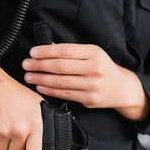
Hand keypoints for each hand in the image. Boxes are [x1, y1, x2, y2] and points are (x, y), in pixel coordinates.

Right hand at [0, 53, 43, 149]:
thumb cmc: (13, 92)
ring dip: (0, 144)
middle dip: (14, 148)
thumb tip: (47, 134)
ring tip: (2, 128)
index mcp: (34, 125)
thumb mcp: (37, 104)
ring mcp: (2, 133)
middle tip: (12, 134)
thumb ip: (41, 120)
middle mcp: (19, 131)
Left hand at [22, 44, 149, 119]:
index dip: (46, 52)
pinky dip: (50, 90)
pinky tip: (40, 86)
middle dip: (39, 65)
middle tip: (26, 64)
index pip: (65, 51)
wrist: (122, 88)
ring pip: (60, 81)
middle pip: (60, 66)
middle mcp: (94, 68)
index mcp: (94, 53)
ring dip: (41, 78)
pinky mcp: (89, 99)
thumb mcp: (94, 54)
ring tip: (29, 76)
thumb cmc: (104, 68)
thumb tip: (47, 51)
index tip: (32, 52)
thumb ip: (74, 53)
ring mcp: (91, 85)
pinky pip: (65, 94)